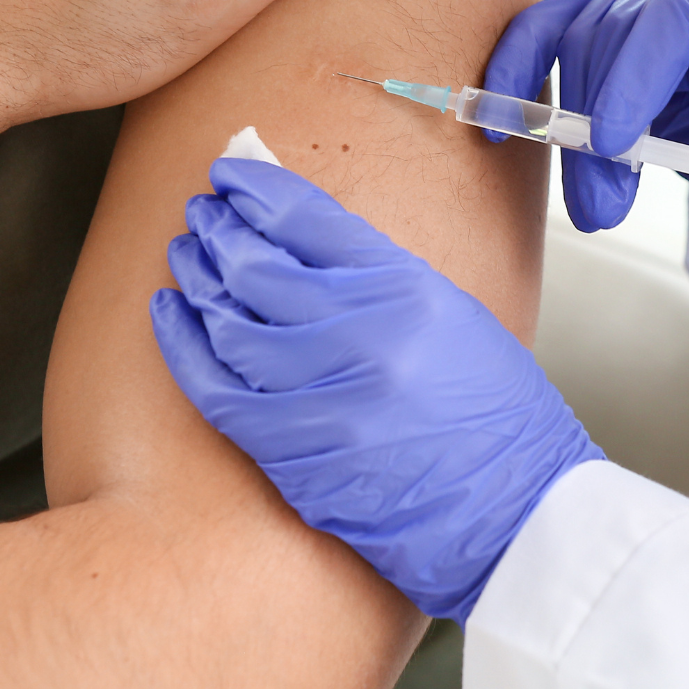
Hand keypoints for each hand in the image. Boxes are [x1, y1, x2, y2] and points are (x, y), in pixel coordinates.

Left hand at [150, 158, 602, 624]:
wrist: (517, 514)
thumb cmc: (497, 415)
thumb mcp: (453, 316)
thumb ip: (376, 274)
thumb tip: (299, 236)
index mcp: (408, 292)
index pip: (307, 219)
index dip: (256, 189)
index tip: (230, 174)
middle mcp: (361, 339)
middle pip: (257, 265)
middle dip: (218, 228)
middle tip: (201, 211)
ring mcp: (324, 401)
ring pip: (228, 323)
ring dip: (196, 278)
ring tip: (186, 254)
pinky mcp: (295, 455)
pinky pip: (217, 390)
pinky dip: (184, 345)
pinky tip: (171, 312)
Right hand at [487, 0, 688, 230]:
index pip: (675, 15)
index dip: (635, 77)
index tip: (612, 146)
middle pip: (616, 34)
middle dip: (597, 127)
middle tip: (602, 210)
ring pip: (577, 42)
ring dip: (570, 131)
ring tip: (594, 203)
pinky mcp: (599, 0)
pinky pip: (544, 29)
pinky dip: (517, 75)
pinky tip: (499, 127)